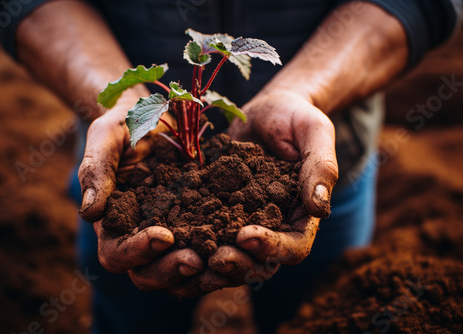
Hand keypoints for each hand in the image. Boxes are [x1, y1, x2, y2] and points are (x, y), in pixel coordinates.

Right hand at [77, 89, 207, 293]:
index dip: (138, 251)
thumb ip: (96, 171)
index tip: (164, 236)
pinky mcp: (198, 222)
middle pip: (149, 273)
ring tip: (222, 257)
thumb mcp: (106, 139)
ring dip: (200, 269)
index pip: (117, 253)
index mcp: (112, 224)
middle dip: (172, 269)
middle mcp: (140, 236)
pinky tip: (241, 241)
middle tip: (197, 259)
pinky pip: (208, 245)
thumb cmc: (123, 125)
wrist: (156, 114)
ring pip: (180, 267)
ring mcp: (172, 232)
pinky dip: (222, 249)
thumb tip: (90, 212)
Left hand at [201, 89, 338, 287]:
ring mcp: (240, 219)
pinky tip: (166, 234)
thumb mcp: (315, 133)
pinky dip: (186, 236)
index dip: (272, 248)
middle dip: (236, 262)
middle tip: (213, 258)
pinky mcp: (215, 208)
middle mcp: (270, 225)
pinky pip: (201, 227)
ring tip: (187, 255)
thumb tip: (319, 207)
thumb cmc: (297, 118)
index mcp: (300, 217)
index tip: (246, 234)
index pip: (293, 247)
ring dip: (208, 259)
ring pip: (226, 252)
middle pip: (256, 260)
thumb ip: (321, 167)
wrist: (266, 110)